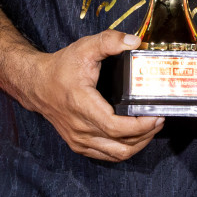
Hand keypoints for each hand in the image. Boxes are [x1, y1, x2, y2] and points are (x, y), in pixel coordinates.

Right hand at [19, 30, 163, 161]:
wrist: (37, 85)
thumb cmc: (61, 68)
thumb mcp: (84, 48)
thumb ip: (109, 41)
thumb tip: (134, 41)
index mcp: (82, 105)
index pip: (115, 127)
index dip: (140, 126)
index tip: (156, 115)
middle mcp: (80, 128)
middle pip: (121, 145)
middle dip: (146, 134)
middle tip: (159, 119)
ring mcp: (79, 140)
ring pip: (117, 154)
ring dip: (138, 144)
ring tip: (151, 127)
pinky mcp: (79, 145)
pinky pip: (108, 155)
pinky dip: (125, 149)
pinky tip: (136, 136)